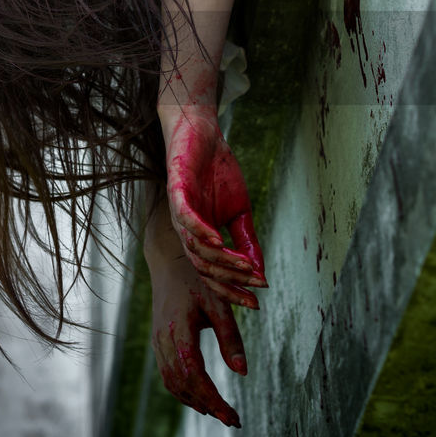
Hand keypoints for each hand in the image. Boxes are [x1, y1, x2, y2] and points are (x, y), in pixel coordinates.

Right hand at [146, 220, 246, 427]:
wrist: (168, 260)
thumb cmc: (197, 279)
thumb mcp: (218, 304)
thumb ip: (230, 338)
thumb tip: (243, 372)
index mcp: (179, 330)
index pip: (194, 375)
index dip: (213, 398)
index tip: (232, 416)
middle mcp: (163, 339)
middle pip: (182, 384)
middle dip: (208, 405)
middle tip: (233, 420)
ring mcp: (157, 341)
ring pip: (171, 382)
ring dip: (194, 401)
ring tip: (219, 412)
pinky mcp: (158, 341)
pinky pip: (167, 374)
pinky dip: (183, 390)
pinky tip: (200, 396)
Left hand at [160, 104, 266, 306]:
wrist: (203, 133)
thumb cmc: (218, 172)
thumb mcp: (240, 212)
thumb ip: (247, 241)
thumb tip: (260, 273)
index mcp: (199, 237)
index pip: (212, 274)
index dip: (233, 290)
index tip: (256, 302)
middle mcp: (185, 230)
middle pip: (202, 268)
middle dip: (230, 281)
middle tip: (255, 286)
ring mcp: (178, 211)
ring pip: (195, 248)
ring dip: (222, 261)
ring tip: (246, 267)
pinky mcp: (176, 189)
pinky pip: (184, 217)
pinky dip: (199, 231)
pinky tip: (217, 241)